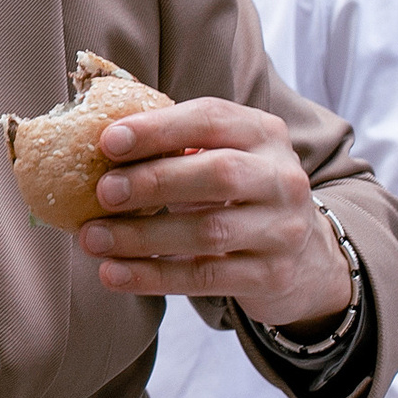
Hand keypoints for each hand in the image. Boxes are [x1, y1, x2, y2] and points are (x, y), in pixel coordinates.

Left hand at [81, 98, 353, 331]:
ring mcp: (282, 229)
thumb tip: (92, 146)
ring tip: (92, 238)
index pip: (211, 119)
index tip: (107, 141)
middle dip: (152, 181)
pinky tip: (113, 274)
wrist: (306, 258)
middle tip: (102, 192)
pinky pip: (205, 277)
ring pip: (208, 232)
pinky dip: (153, 277)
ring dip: (142, 236)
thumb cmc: (239, 195)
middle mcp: (281, 177)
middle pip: (217, 174)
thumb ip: (173, 147)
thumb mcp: (221, 157)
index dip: (158, 129)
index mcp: (262, 133)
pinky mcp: (272, 276)